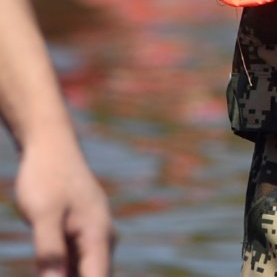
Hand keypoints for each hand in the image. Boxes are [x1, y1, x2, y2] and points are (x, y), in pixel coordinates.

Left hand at [14, 127, 113, 276]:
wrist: (50, 145)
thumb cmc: (47, 176)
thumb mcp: (43, 215)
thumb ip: (48, 252)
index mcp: (98, 235)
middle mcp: (101, 238)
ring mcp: (90, 236)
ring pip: (83, 273)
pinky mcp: (77, 234)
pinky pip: (72, 265)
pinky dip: (61, 275)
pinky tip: (49, 275)